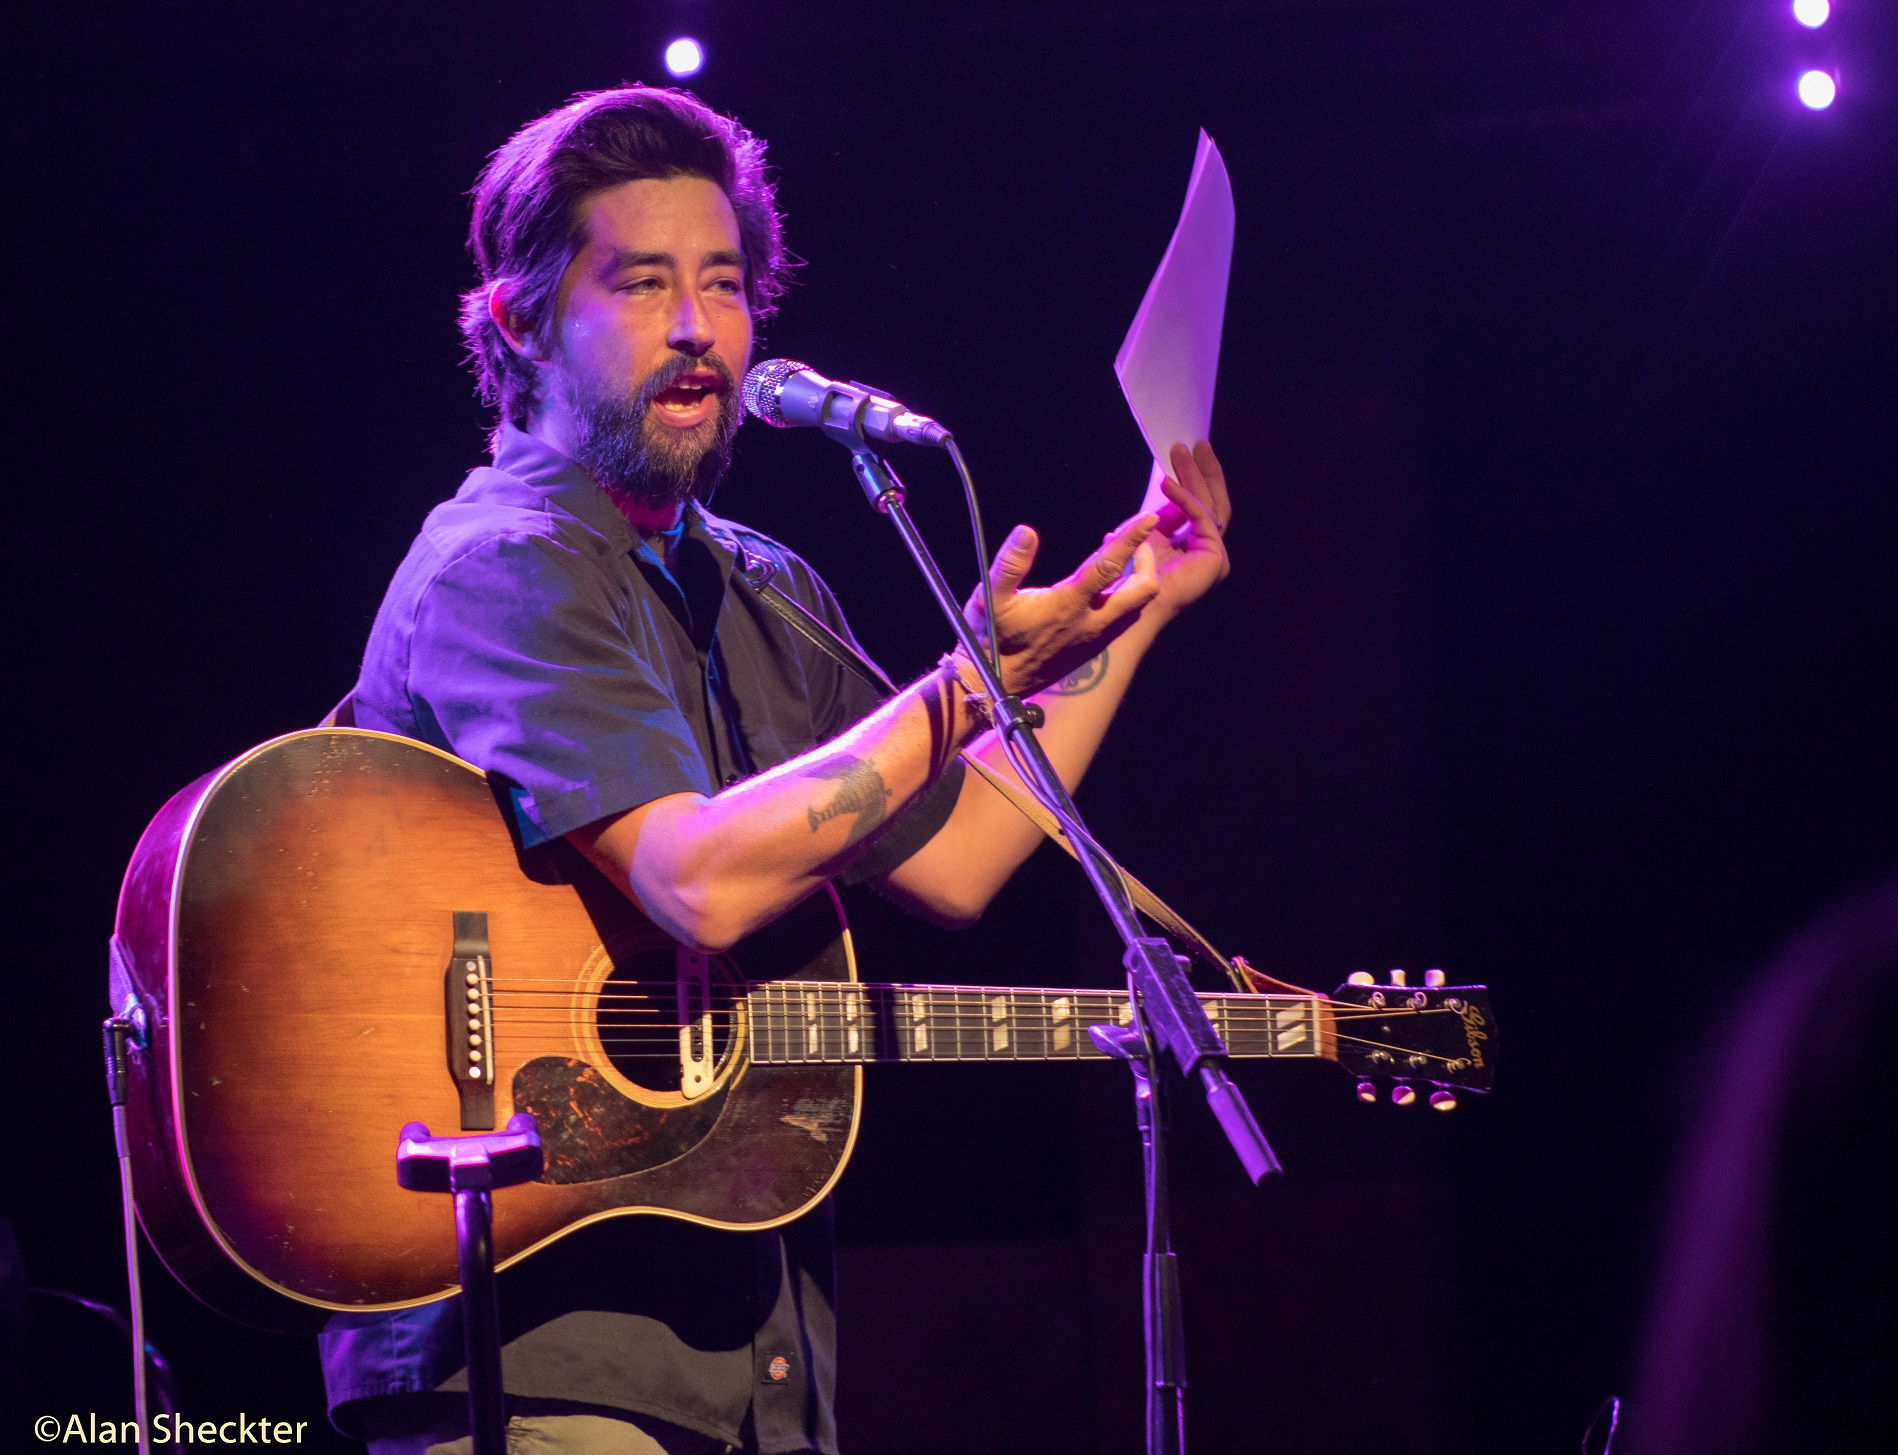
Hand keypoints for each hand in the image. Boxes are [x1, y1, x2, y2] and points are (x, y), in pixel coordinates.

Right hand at [961, 512, 1160, 697]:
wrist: (995, 684)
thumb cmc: (990, 638)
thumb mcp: (989, 598)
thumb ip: (1008, 565)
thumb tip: (1026, 532)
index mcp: (1069, 605)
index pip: (1109, 566)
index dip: (1131, 538)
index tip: (1146, 517)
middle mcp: (1091, 623)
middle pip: (1142, 590)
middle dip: (1145, 559)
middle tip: (1131, 538)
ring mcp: (1095, 638)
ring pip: (1136, 606)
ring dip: (1136, 578)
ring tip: (1117, 556)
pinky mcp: (1093, 648)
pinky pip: (1124, 619)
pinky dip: (1125, 595)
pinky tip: (1106, 586)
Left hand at [1146, 441, 1231, 622]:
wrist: (1132, 603)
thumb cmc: (1136, 571)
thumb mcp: (1150, 529)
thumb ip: (1166, 509)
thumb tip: (1169, 482)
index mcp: (1197, 545)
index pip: (1203, 505)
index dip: (1197, 478)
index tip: (1188, 453)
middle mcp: (1211, 550)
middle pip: (1213, 502)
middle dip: (1204, 471)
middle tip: (1196, 443)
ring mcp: (1216, 555)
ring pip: (1209, 506)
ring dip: (1194, 476)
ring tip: (1181, 451)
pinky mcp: (1215, 558)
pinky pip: (1202, 518)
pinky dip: (1184, 498)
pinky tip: (1167, 482)